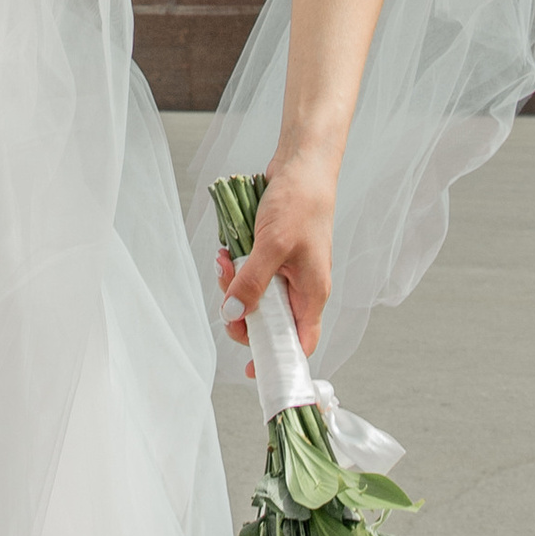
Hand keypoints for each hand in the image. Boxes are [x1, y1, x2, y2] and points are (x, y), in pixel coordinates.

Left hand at [215, 154, 335, 360]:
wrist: (301, 165)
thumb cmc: (299, 204)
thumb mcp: (272, 246)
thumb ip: (253, 283)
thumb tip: (234, 315)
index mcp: (312, 294)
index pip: (299, 344)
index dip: (277, 360)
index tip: (251, 370)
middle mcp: (302, 288)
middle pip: (269, 321)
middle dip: (242, 310)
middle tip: (226, 292)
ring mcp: (289, 272)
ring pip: (256, 296)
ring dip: (234, 284)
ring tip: (222, 259)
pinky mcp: (275, 255)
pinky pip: (251, 274)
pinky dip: (236, 267)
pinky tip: (225, 251)